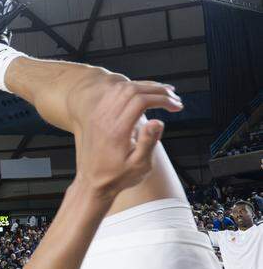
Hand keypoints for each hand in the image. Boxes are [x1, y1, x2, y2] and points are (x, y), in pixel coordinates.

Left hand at [75, 79, 177, 198]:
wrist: (92, 182)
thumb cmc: (117, 177)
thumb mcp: (139, 166)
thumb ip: (148, 142)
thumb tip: (158, 121)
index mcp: (117, 130)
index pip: (141, 100)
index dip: (162, 99)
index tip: (177, 106)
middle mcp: (104, 119)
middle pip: (132, 89)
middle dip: (157, 89)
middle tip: (174, 98)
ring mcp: (98, 116)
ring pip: (121, 88)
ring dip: (144, 86)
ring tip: (163, 94)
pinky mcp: (96, 116)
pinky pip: (113, 93)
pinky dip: (131, 89)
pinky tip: (144, 96)